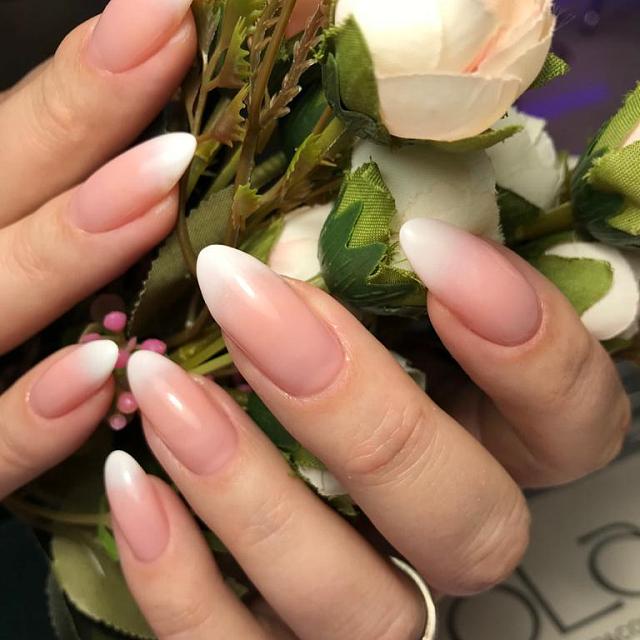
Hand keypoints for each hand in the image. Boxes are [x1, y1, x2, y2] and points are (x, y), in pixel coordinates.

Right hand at [0, 0, 195, 499]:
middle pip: (1, 189)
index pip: (17, 141)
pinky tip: (101, 376)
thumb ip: (47, 185)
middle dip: (77, 120)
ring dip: (65, 251)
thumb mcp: (15, 216)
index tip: (166, 13)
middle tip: (167, 44)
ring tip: (159, 196)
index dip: (87, 77)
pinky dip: (28, 417)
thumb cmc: (0, 286)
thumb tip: (159, 145)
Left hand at [104, 225, 629, 639]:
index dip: (525, 340)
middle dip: (365, 415)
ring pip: (357, 603)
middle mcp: (449, 531)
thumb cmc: (339, 329)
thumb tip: (389, 182)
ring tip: (163, 388)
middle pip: (469, 523)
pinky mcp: (278, 638)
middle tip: (250, 301)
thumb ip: (391, 252)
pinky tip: (134, 481)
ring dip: (255, 496)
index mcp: (503, 443)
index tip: (423, 242)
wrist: (267, 418)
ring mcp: (371, 595)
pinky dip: (182, 580)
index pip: (575, 416)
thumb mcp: (379, 287)